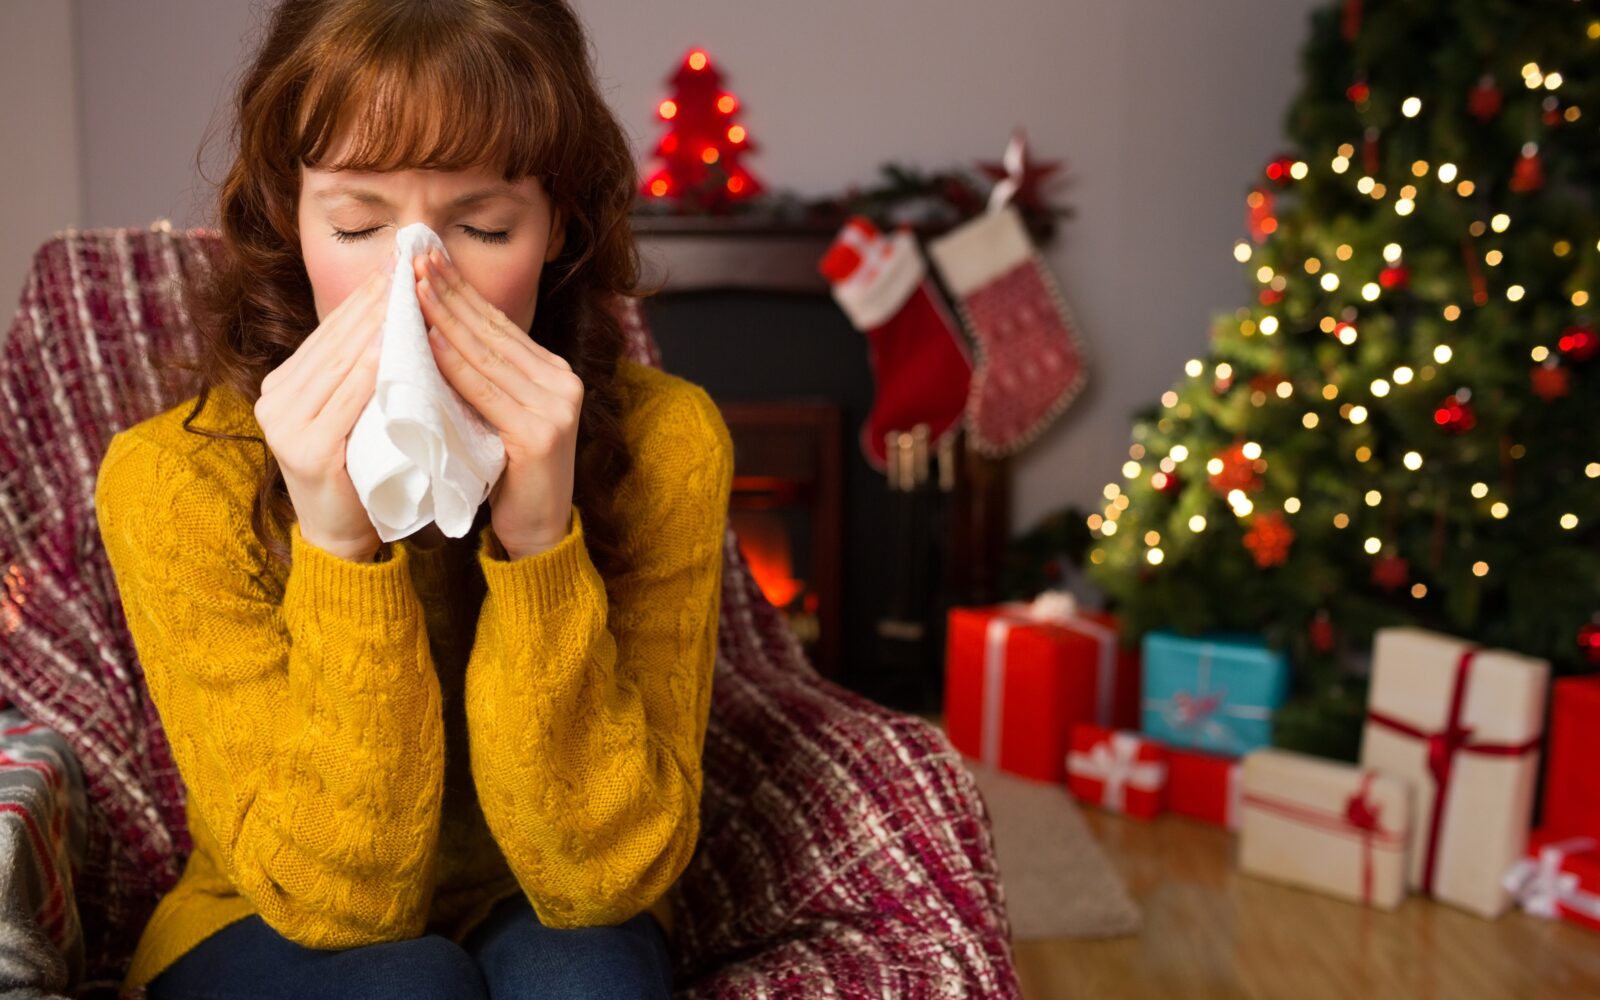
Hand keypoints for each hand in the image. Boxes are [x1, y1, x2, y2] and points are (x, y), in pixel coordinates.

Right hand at [256, 255, 392, 561]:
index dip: (364, 297)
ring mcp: (284, 425)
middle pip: (334, 341)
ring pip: (339, 364)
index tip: (396, 263)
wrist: (342, 536)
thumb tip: (391, 313)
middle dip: (373, 301)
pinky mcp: (305, 449)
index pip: (330, 331)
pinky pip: (346, 400)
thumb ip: (357, 372)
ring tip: (406, 294)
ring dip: (375, 326)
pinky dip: (371, 371)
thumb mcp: (352, 412)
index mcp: (283, 385)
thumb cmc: (359, 471)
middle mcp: (275, 399)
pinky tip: (393, 347)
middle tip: (406, 264)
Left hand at [414, 248, 583, 560]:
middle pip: (492, 331)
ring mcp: (555, 408)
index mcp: (552, 373)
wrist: (537, 531)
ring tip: (412, 289)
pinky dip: (454, 366)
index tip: (426, 259)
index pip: (498, 323)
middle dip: (450, 292)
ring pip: (486, 356)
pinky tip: (428, 343)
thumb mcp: (494, 414)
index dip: (461, 289)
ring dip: (445, 319)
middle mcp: (561, 383)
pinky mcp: (540, 436)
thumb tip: (431, 327)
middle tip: (414, 258)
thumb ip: (479, 377)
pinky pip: (485, 393)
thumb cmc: (506, 473)